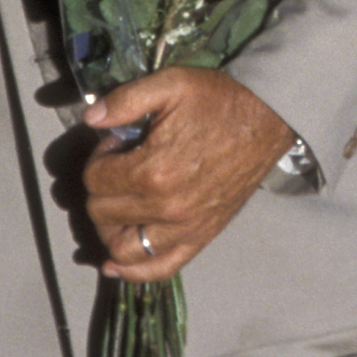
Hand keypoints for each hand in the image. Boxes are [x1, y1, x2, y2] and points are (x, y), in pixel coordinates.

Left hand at [80, 68, 291, 281]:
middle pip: (102, 212)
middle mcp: (166, 208)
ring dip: (109, 228)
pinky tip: (114, 264)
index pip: (95, 179)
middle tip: (120, 166)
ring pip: (122, 248)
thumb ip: (125, 100)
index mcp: (153, 170)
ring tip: (119, 205)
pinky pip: (159, 269)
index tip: (118, 144)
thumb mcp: (170, 84)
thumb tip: (89, 118)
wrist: (267, 119)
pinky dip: (133, 272)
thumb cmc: (219, 100)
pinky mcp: (201, 237)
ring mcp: (184, 228)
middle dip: (101, 187)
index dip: (99, 157)